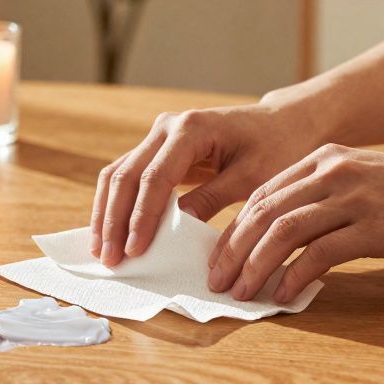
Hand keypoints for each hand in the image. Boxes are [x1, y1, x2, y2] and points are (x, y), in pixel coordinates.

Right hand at [90, 96, 317, 266]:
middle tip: (110, 259)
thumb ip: (211, 199)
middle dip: (114, 220)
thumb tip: (174, 231)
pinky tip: (110, 232)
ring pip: (118, 174)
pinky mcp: (158, 149)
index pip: (155, 178)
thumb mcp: (251, 178)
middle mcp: (167, 127)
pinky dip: (116, 205)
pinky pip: (127, 176)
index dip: (141, 217)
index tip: (134, 251)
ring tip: (101, 251)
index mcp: (191, 129)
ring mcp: (158, 136)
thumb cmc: (276, 148)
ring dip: (107, 213)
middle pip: (126, 175)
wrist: (283, 124)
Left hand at [209, 144, 383, 302]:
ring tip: (242, 293)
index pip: (263, 193)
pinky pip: (318, 253)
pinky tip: (284, 295)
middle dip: (233, 249)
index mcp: (327, 158)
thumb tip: (289, 242)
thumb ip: (328, 201)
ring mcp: (354, 196)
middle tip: (218, 281)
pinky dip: (294, 276)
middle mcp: (334, 171)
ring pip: (283, 231)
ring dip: (255, 266)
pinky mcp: (374, 226)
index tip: (220, 258)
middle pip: (264, 212)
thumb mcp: (368, 183)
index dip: (235, 228)